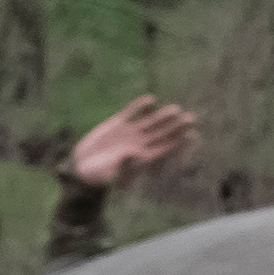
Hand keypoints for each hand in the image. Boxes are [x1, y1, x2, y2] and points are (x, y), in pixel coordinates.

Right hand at [67, 97, 198, 189]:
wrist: (82, 168)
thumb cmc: (98, 175)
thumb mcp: (111, 171)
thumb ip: (124, 163)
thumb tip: (135, 154)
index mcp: (143, 157)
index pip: (164, 148)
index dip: (177, 141)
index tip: (190, 134)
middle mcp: (140, 144)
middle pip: (162, 133)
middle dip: (176, 126)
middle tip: (191, 118)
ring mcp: (130, 133)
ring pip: (150, 122)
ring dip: (162, 115)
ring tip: (175, 108)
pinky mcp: (117, 124)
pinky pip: (131, 113)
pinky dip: (139, 107)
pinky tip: (150, 99)